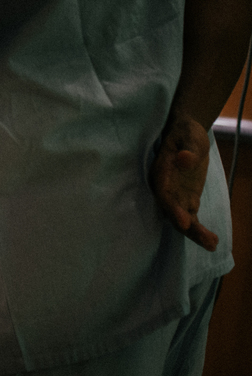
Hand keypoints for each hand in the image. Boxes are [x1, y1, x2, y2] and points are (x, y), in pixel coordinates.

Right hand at [151, 115, 218, 251]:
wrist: (185, 132)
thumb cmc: (185, 132)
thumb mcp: (189, 136)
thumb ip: (187, 148)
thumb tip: (184, 159)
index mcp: (161, 173)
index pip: (164, 194)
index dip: (173, 209)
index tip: (185, 222)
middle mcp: (165, 188)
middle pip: (172, 212)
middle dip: (187, 227)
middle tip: (207, 240)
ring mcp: (176, 196)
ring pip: (181, 219)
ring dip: (195, 233)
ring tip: (213, 244)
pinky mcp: (187, 200)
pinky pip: (191, 218)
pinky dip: (200, 230)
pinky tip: (213, 240)